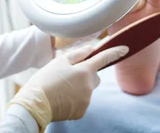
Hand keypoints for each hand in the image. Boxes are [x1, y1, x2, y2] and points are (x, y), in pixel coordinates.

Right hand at [9, 44, 128, 129]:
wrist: (35, 104)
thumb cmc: (45, 79)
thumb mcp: (60, 61)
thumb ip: (79, 53)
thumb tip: (92, 49)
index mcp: (85, 71)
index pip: (104, 58)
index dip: (115, 52)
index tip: (125, 49)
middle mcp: (89, 86)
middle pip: (94, 77)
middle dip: (86, 74)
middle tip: (68, 76)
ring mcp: (86, 100)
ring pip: (87, 89)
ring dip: (79, 87)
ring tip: (61, 88)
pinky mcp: (81, 111)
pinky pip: (82, 101)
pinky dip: (75, 99)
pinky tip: (63, 98)